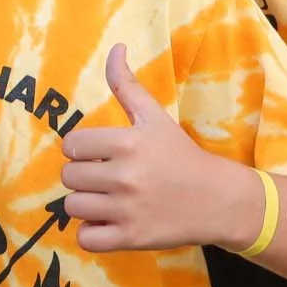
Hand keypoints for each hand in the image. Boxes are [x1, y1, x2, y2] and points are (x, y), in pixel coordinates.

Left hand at [61, 45, 246, 252]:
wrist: (217, 199)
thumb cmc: (181, 154)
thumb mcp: (155, 116)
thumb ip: (127, 84)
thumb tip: (115, 47)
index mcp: (128, 142)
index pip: (71, 145)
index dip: (81, 149)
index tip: (98, 153)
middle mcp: (125, 175)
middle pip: (69, 176)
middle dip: (82, 176)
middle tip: (104, 177)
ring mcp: (127, 209)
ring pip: (72, 207)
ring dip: (84, 204)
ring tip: (105, 199)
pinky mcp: (131, 238)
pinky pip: (86, 238)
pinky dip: (91, 233)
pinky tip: (107, 222)